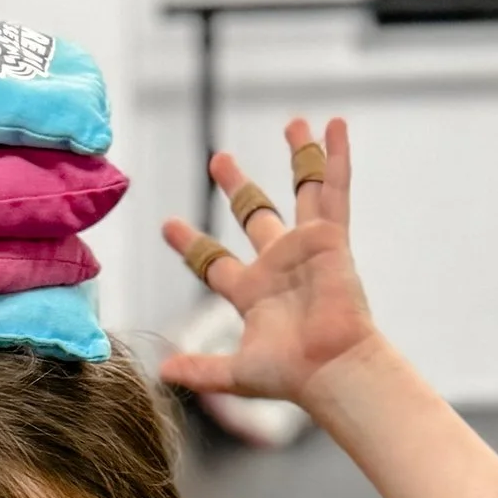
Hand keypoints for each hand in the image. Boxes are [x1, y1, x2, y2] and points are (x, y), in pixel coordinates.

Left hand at [158, 116, 378, 404]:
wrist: (332, 369)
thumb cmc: (291, 375)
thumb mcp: (236, 373)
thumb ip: (201, 371)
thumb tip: (162, 371)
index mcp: (252, 293)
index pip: (213, 261)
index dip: (191, 244)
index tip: (168, 226)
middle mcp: (279, 265)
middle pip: (254, 213)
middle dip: (238, 186)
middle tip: (220, 158)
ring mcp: (306, 248)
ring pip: (301, 191)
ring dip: (299, 157)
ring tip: (294, 123)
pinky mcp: (332, 240)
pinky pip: (333, 189)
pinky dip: (335, 157)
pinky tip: (335, 125)